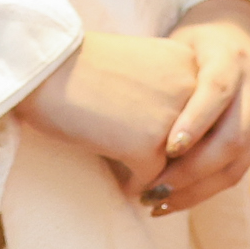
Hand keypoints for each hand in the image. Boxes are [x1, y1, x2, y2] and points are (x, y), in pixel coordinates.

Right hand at [15, 32, 199, 202]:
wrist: (44, 67)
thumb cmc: (80, 67)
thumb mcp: (141, 66)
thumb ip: (169, 92)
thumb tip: (182, 140)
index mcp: (189, 63)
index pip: (206, 114)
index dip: (186, 138)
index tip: (166, 148)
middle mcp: (191, 88)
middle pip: (200, 143)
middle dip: (179, 164)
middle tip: (159, 179)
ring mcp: (173, 118)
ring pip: (180, 166)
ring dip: (162, 178)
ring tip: (144, 185)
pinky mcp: (148, 146)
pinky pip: (150, 180)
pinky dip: (135, 185)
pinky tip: (121, 181)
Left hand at [147, 0, 249, 216]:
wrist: (237, 31)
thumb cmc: (192, 42)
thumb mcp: (177, 45)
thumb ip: (163, 76)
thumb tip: (123, 119)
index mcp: (232, 58)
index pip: (217, 91)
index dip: (195, 121)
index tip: (167, 148)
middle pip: (232, 138)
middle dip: (192, 171)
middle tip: (153, 189)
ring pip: (238, 164)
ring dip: (197, 190)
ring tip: (159, 204)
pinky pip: (238, 172)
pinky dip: (206, 190)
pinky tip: (176, 199)